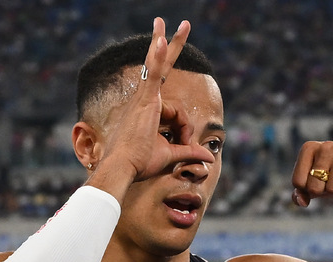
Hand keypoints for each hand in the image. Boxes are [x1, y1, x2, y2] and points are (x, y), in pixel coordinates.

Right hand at [85, 18, 214, 192]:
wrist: (123, 167)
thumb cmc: (140, 163)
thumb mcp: (171, 155)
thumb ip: (190, 152)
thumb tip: (209, 157)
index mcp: (149, 112)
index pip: (177, 113)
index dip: (186, 129)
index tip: (185, 144)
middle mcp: (144, 100)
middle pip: (158, 66)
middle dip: (169, 45)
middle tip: (176, 23)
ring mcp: (144, 98)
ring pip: (160, 68)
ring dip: (169, 43)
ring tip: (183, 24)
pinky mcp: (146, 101)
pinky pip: (153, 74)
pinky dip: (157, 58)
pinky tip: (161, 39)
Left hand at [292, 140, 332, 208]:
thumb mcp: (316, 185)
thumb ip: (301, 194)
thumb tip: (302, 202)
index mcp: (309, 148)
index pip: (298, 182)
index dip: (308, 191)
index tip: (317, 181)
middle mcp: (325, 145)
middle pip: (314, 188)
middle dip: (323, 192)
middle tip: (332, 181)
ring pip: (332, 189)